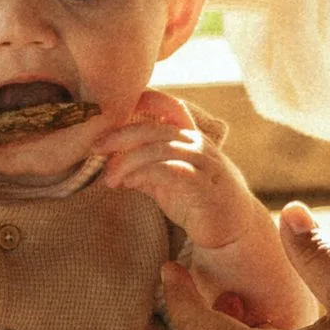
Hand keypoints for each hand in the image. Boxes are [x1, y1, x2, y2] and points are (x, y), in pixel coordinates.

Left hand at [96, 90, 264, 253]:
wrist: (234, 230)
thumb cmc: (199, 202)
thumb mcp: (168, 182)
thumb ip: (145, 169)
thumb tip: (114, 164)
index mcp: (189, 138)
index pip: (169, 106)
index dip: (144, 99)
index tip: (112, 107)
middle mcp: (198, 144)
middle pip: (154, 128)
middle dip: (119, 136)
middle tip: (95, 147)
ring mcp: (204, 163)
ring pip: (159, 149)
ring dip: (128, 161)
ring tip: (109, 178)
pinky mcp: (204, 186)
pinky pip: (170, 171)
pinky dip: (145, 174)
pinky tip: (130, 183)